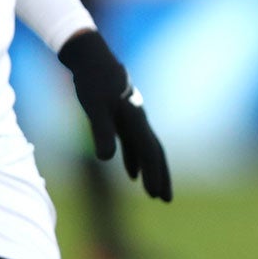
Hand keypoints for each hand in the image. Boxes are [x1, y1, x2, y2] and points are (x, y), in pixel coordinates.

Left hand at [59, 31, 171, 201]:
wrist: (91, 58)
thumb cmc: (92, 82)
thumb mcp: (94, 108)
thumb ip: (102, 132)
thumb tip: (106, 159)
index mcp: (135, 119)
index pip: (149, 152)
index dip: (154, 175)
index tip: (157, 196)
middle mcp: (139, 120)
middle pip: (155, 153)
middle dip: (161, 177)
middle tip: (166, 200)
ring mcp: (133, 118)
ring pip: (147, 149)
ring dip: (151, 171)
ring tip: (153, 192)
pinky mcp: (124, 117)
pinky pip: (135, 144)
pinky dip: (136, 160)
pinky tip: (131, 173)